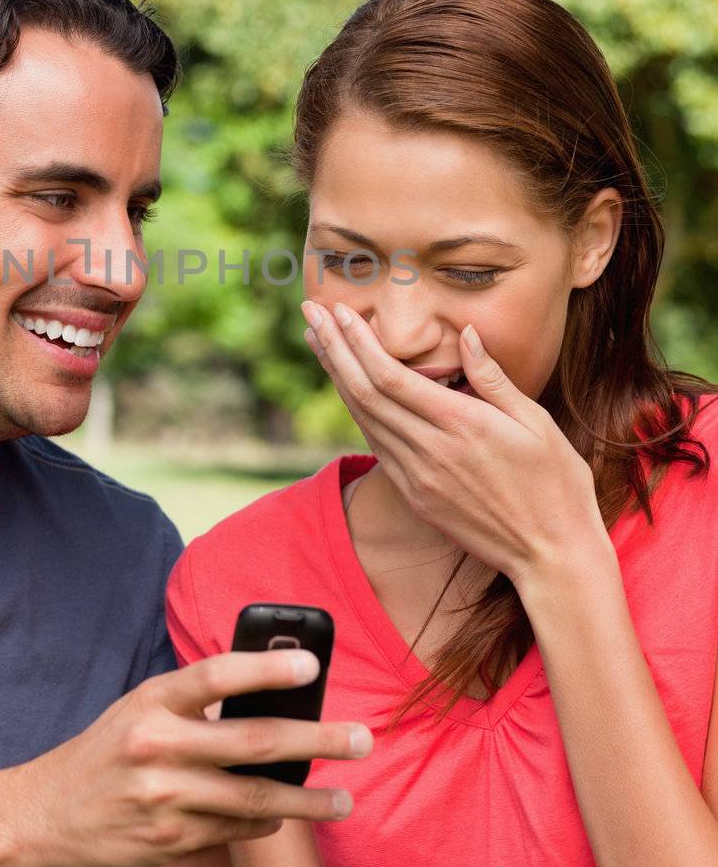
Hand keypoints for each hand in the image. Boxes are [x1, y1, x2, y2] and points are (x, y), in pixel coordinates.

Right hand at [15, 650, 373, 866]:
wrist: (47, 814)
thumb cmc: (109, 748)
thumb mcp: (140, 707)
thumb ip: (195, 702)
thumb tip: (275, 698)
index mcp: (151, 702)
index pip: (216, 677)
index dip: (266, 669)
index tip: (312, 667)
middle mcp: (157, 747)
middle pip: (253, 742)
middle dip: (317, 741)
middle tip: (363, 739)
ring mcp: (164, 799)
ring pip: (254, 799)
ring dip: (307, 801)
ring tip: (345, 800)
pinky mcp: (170, 841)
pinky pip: (235, 831)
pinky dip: (266, 823)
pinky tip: (287, 816)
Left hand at [301, 300, 610, 587]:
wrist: (551, 554)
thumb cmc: (555, 484)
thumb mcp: (535, 422)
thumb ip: (493, 378)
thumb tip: (466, 334)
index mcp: (460, 425)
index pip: (390, 375)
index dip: (358, 342)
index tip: (339, 312)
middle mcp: (430, 450)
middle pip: (364, 392)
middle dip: (334, 349)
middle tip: (311, 314)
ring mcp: (418, 478)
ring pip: (363, 419)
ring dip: (337, 378)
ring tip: (319, 343)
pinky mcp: (416, 497)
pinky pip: (377, 447)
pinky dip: (358, 413)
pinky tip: (348, 391)